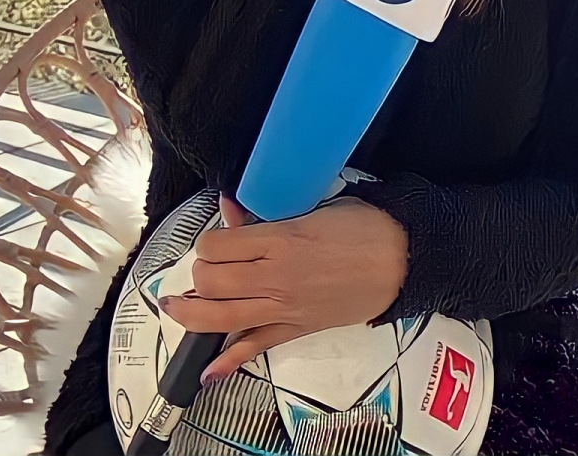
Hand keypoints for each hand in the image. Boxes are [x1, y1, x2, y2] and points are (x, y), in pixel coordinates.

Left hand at [161, 194, 407, 385]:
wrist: (402, 261)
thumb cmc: (363, 226)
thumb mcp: (314, 206)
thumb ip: (268, 211)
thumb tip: (231, 209)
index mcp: (279, 240)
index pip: (215, 246)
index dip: (209, 241)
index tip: (218, 238)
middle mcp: (274, 278)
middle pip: (209, 281)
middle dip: (199, 273)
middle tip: (209, 266)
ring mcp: (283, 308)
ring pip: (220, 316)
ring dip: (191, 314)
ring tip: (175, 306)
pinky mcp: (296, 329)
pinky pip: (256, 347)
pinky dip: (229, 362)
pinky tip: (208, 371)